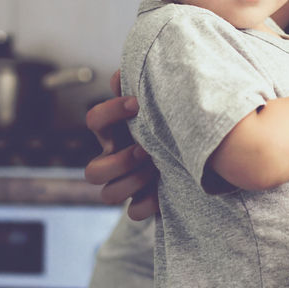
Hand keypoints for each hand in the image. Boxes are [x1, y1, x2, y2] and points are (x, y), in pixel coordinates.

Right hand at [83, 71, 158, 219]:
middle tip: (144, 149)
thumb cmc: (168, 123)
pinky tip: (163, 192)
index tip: (135, 104)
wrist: (196, 156)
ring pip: (107, 194)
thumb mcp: (157, 105)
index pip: (95, 120)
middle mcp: (115, 160)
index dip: (109, 112)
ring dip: (130, 182)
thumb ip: (140, 88)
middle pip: (91, 172)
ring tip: (156, 169)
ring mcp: (127, 184)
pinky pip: (133, 213)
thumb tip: (121, 74)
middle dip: (117, 161)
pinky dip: (146, 204)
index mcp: (116, 133)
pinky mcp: (143, 202)